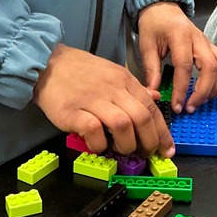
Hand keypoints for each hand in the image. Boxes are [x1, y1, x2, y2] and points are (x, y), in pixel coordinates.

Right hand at [32, 43, 174, 157]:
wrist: (49, 63)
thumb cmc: (81, 71)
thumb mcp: (113, 73)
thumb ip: (134, 88)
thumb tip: (155, 97)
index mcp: (124, 80)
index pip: (151, 107)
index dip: (162, 131)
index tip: (167, 149)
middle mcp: (113, 89)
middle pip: (141, 118)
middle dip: (149, 141)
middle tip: (146, 153)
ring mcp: (93, 100)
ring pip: (122, 125)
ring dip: (126, 144)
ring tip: (121, 150)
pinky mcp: (73, 111)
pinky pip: (93, 130)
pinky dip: (99, 144)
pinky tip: (98, 145)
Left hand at [137, 1, 216, 113]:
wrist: (163, 8)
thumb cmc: (154, 24)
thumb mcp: (146, 45)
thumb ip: (151, 70)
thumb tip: (153, 93)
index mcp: (180, 35)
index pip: (184, 66)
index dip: (182, 89)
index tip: (177, 105)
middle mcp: (198, 38)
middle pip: (211, 67)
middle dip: (203, 91)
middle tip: (190, 107)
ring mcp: (207, 42)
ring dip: (216, 87)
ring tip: (201, 101)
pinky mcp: (211, 46)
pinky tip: (209, 90)